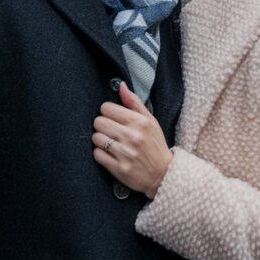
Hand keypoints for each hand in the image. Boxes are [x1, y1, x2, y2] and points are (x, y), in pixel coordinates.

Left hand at [92, 82, 172, 198]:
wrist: (163, 174)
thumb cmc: (155, 145)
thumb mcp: (150, 121)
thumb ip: (134, 102)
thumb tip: (121, 86)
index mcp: (139, 122)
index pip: (107, 108)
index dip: (108, 112)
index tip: (114, 118)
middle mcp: (132, 136)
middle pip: (98, 121)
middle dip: (103, 126)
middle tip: (111, 131)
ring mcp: (125, 153)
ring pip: (96, 138)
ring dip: (101, 140)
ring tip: (111, 143)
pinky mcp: (119, 168)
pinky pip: (97, 155)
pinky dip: (101, 154)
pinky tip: (110, 154)